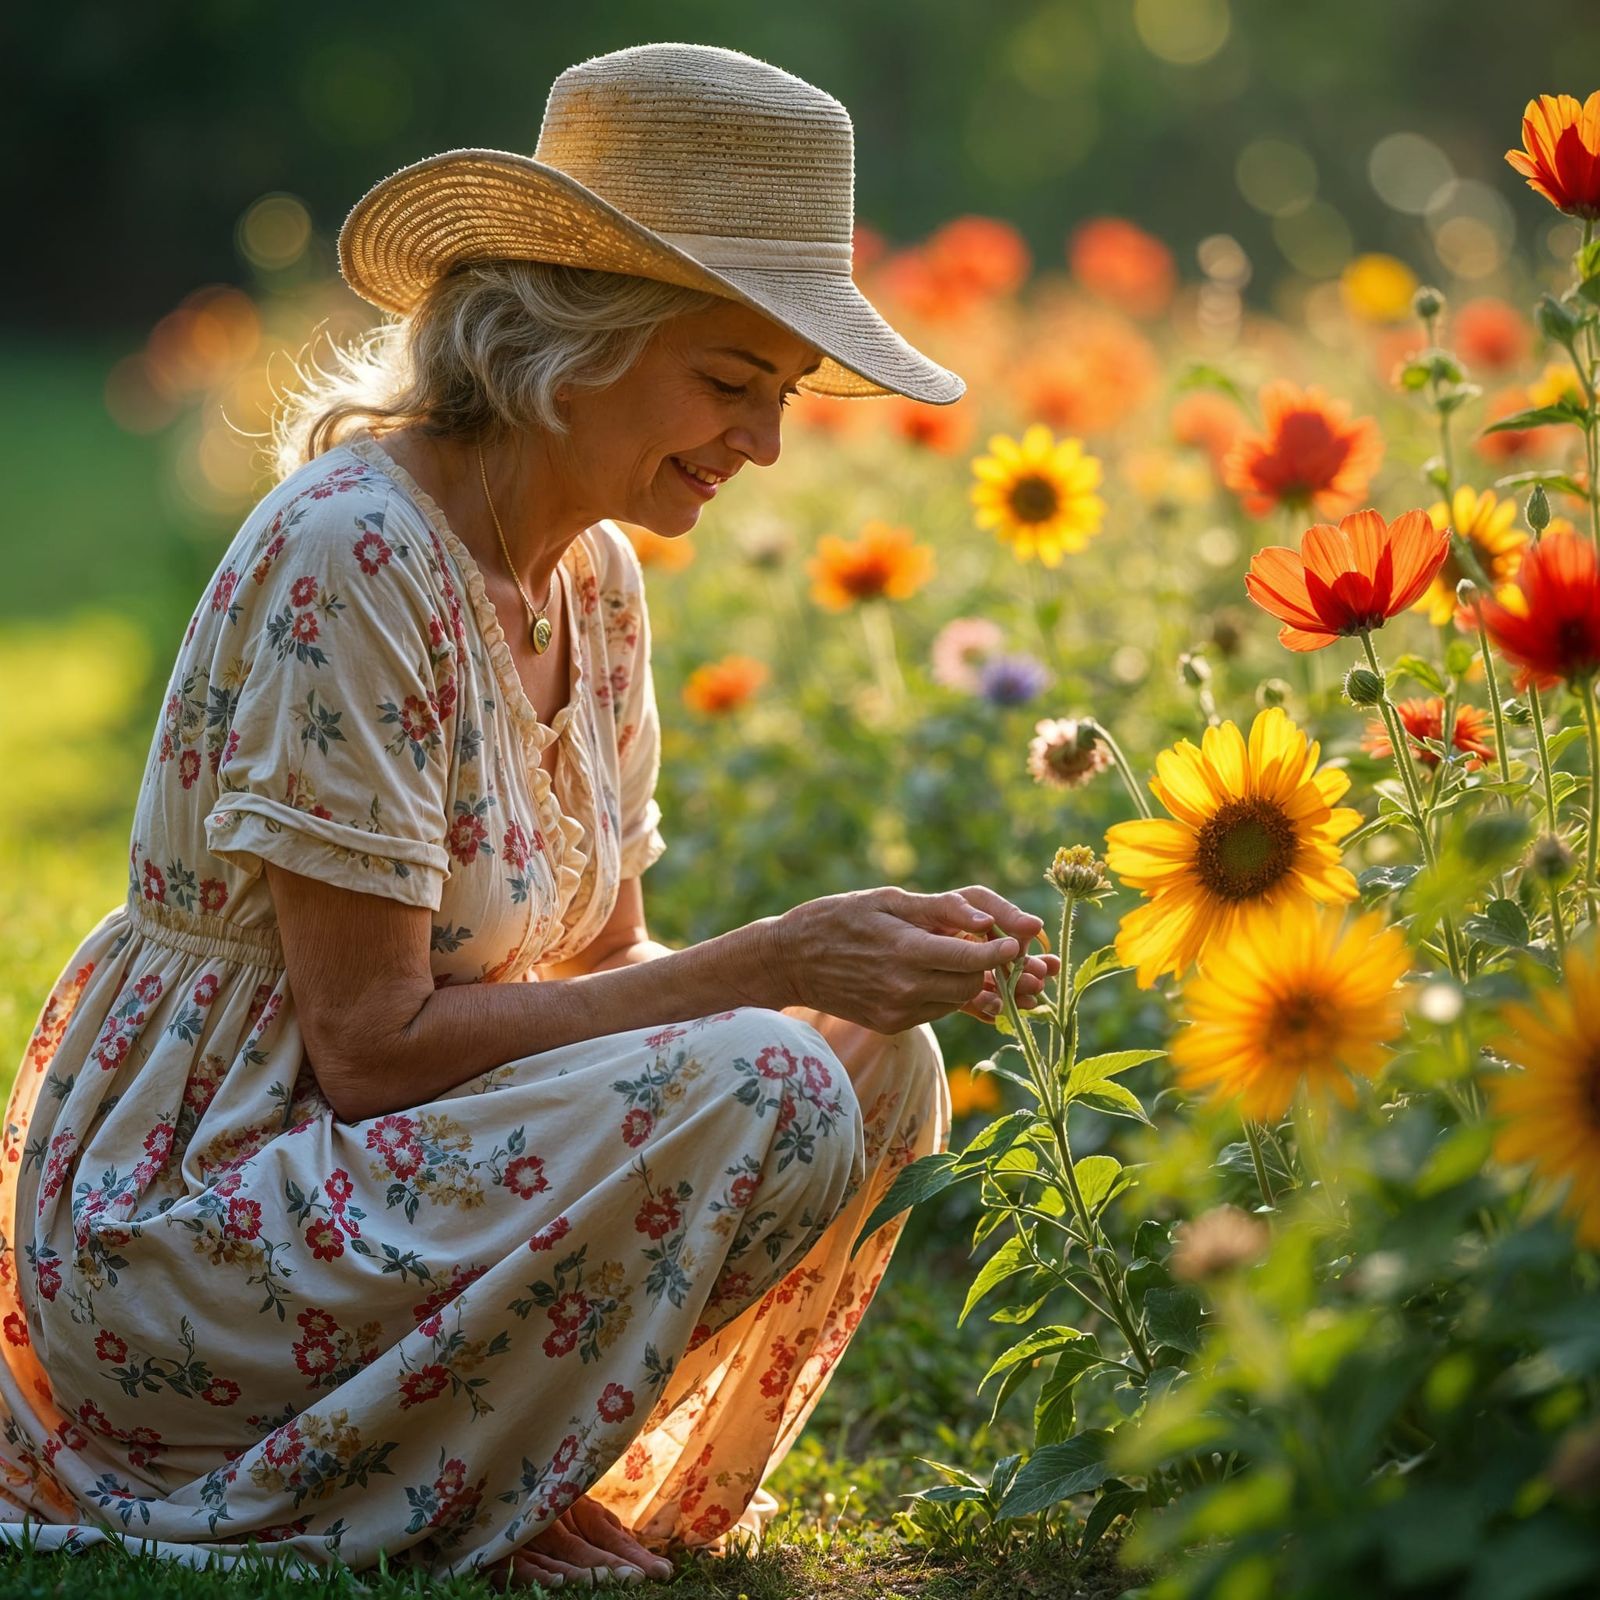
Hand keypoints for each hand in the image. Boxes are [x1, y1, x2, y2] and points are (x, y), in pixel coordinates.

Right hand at [490, 1493, 672, 1587]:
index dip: (632, 1553)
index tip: (662, 1571)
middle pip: (587, 1549)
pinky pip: (520, 1567)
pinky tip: (557, 1583)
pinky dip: (538, 1574)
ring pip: (560, 1558)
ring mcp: (527, 1537)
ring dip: (586, 1574)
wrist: (490, 1483)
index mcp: (575, 1507)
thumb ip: (604, 1529)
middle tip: (642, 1577)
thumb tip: (639, 1550)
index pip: (608, 1535)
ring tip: (615, 1581)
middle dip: (615, 1565)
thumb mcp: (575, 1510)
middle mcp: (553, 1521)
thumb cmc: (537, 1501)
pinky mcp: (498, 1555)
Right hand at [767, 885, 1058, 1033]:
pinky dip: (949, 992)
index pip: (971, 958)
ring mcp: (897, 1011)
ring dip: (976, 981)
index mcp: (904, 950)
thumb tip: (984, 920)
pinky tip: (949, 975)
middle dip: (995, 967)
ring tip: (994, 964)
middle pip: (973, 983)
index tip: (1024, 942)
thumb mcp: (887, 898)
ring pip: (958, 999)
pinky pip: (937, 1009)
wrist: (790, 960)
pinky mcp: (892, 1024)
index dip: (1004, 952)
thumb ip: (939, 909)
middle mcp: (903, 988)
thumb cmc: (839, 917)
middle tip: (1016, 951)